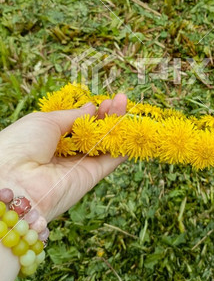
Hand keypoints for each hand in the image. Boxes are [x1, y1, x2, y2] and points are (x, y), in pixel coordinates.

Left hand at [0, 94, 126, 221]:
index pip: (78, 124)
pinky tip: (130, 128)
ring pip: (105, 143)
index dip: (92, 112)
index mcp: (50, 139)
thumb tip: (91, 107)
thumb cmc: (21, 144)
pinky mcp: (92, 177)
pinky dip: (123, 145)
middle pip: (94, 133)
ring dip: (117, 125)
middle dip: (107, 115)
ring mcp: (80, 165)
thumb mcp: (45, 121)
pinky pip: (111, 159)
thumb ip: (72, 115)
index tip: (103, 101)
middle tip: (119, 100)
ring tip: (125, 105)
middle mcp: (66, 153)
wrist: (15, 181)